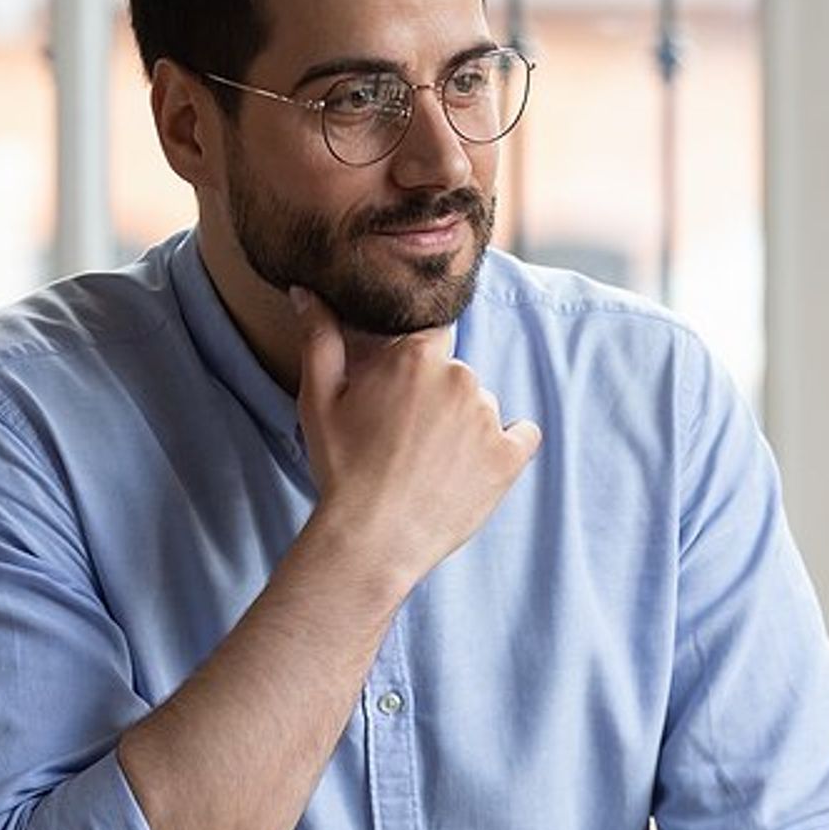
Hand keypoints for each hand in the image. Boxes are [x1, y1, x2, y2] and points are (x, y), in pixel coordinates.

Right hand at [291, 287, 540, 588]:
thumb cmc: (342, 468)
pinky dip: (505, 447)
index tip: (403, 396)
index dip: (417, 366)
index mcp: (417, 356)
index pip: (433, 337)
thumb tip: (306, 291)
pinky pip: (522, 436)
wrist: (372, 538)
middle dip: (437, 399)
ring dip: (465, 425)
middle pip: (456, 374)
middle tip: (407, 440)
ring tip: (431, 464)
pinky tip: (475, 469)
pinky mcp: (510, 456)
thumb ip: (319, 338)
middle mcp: (460, 377)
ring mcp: (488, 417)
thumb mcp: (319, 399)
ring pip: (482, 407)